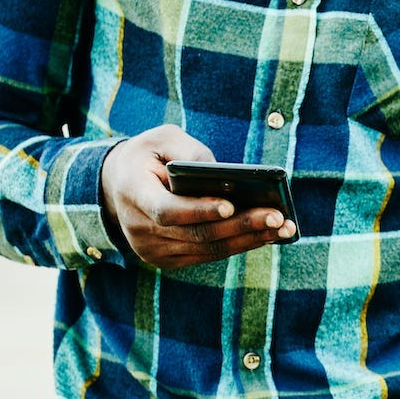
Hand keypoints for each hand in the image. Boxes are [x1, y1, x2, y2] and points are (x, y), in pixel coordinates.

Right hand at [98, 125, 296, 270]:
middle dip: (241, 225)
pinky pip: (206, 255)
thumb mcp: (161, 139)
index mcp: (134, 193)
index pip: (167, 210)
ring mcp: (152, 249)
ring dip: (248, 239)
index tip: (231, 204)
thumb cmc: (146, 156)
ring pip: (206, 249)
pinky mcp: (167, 259)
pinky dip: (238, 245)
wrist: (116, 185)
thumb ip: (188, 151)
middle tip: (278, 217)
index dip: (199, 210)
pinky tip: (266, 235)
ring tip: (283, 228)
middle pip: (196, 234)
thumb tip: (226, 175)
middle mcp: (140, 228)